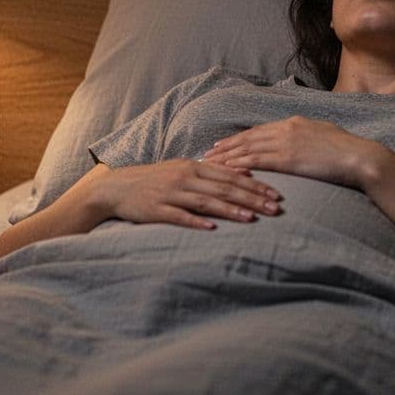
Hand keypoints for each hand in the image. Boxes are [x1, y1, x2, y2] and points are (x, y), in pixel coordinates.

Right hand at [84, 159, 281, 229]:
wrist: (117, 188)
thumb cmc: (155, 180)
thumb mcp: (183, 170)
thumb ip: (212, 172)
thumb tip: (244, 173)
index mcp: (193, 166)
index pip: (231, 175)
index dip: (255, 185)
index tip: (276, 194)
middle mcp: (185, 177)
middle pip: (224, 188)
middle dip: (251, 198)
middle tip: (274, 209)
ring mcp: (171, 193)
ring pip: (206, 201)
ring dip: (231, 209)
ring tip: (252, 218)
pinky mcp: (157, 209)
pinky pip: (180, 216)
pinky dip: (196, 221)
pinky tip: (212, 228)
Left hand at [202, 116, 391, 189]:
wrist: (360, 157)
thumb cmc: (349, 150)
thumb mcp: (326, 135)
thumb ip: (310, 136)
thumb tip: (305, 140)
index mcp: (294, 122)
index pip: (260, 131)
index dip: (241, 138)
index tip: (225, 143)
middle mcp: (286, 128)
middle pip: (248, 138)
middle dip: (227, 146)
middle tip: (209, 153)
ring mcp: (285, 142)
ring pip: (247, 148)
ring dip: (226, 156)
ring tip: (210, 163)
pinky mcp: (287, 158)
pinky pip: (256, 161)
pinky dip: (238, 165)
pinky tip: (226, 170)